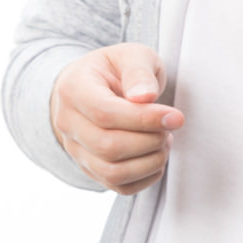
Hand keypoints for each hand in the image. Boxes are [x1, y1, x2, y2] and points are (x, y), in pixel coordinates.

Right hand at [50, 43, 183, 195]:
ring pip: (112, 172)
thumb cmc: (115, 69)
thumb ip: (139, 72)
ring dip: (149, 161)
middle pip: (108, 147)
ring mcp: (76, 149)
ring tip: (164, 140)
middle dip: (149, 141)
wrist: (95, 85)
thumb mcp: (131, 56)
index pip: (104, 113)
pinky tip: (156, 156)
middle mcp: (67, 123)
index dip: (143, 119)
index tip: (175, 117)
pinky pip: (118, 186)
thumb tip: (145, 98)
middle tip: (169, 126)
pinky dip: (145, 177)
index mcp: (73, 89)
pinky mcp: (89, 168)